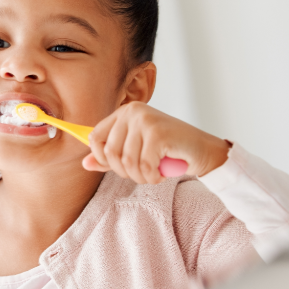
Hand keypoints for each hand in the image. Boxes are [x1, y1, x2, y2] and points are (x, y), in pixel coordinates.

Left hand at [81, 102, 229, 183]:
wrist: (203, 151)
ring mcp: (146, 121)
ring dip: (140, 176)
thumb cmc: (169, 150)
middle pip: (110, 152)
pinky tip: (161, 173)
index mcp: (124, 112)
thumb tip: (85, 164)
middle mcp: (133, 112)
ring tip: (153, 173)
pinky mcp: (158, 133)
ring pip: (127, 162)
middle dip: (124, 171)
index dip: (102, 158)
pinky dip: (152, 177)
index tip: (119, 167)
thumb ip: (110, 157)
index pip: (95, 137)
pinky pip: (144, 166)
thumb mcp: (135, 151)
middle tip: (142, 173)